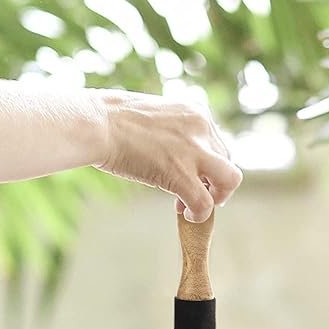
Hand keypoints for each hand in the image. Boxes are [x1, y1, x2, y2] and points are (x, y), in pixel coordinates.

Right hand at [92, 89, 242, 222]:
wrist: (98, 123)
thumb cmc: (112, 121)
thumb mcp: (154, 117)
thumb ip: (171, 133)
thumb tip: (171, 155)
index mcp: (196, 113)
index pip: (218, 145)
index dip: (206, 166)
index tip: (189, 177)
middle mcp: (201, 129)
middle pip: (228, 162)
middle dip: (213, 183)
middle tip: (193, 194)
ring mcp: (193, 151)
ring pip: (229, 181)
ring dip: (217, 198)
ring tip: (195, 207)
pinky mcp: (179, 174)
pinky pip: (204, 203)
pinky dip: (199, 214)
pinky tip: (185, 214)